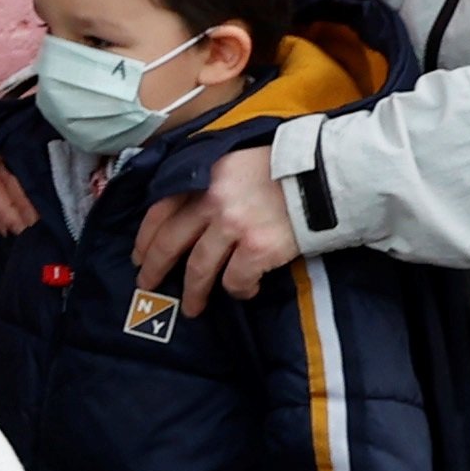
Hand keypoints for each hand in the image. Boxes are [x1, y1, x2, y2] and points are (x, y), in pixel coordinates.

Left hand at [133, 146, 301, 301]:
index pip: (161, 209)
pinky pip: (235, 281)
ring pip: (199, 269)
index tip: (139, 255)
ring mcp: (233, 226)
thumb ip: (213, 182)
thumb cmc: (288, 168)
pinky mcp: (257, 249)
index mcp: (206, 176)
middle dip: (155, 268)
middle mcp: (213, 201)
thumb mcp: (239, 163)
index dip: (146, 237)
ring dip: (193, 292)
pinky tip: (244, 291)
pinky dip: (238, 290)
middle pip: (171, 243)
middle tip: (147, 284)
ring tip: (192, 307)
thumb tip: (190, 212)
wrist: (331, 175)